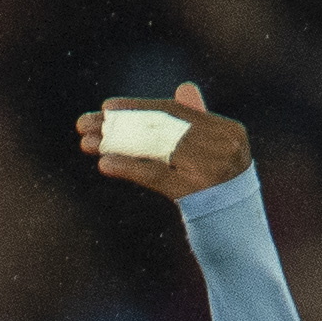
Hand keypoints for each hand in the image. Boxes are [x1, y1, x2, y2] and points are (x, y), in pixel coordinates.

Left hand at [75, 82, 250, 200]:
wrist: (238, 233)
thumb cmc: (221, 191)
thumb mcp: (215, 154)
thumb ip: (199, 122)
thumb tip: (184, 87)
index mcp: (228, 130)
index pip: (175, 112)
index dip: (139, 108)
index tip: (106, 107)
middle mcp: (224, 146)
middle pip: (161, 129)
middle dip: (119, 126)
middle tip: (83, 123)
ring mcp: (213, 169)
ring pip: (156, 149)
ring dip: (117, 146)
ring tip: (86, 143)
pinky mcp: (198, 193)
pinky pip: (156, 175)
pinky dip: (129, 167)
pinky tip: (105, 164)